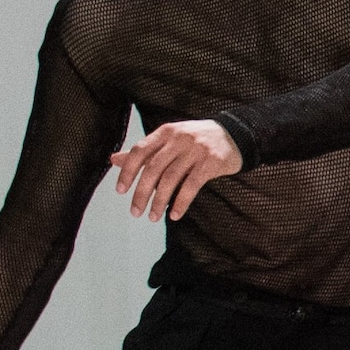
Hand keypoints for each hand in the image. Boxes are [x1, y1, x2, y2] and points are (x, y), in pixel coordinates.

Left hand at [113, 118, 244, 219]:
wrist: (236, 135)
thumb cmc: (197, 141)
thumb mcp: (170, 141)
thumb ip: (144, 151)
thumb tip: (113, 160)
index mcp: (165, 132)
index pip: (140, 151)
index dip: (127, 172)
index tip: (120, 191)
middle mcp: (179, 139)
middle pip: (153, 168)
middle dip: (142, 193)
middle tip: (135, 212)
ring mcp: (196, 150)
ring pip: (171, 179)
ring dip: (159, 201)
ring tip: (153, 217)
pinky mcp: (211, 162)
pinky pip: (191, 186)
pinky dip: (181, 202)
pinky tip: (175, 214)